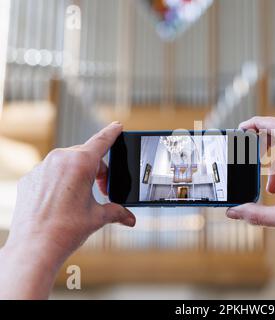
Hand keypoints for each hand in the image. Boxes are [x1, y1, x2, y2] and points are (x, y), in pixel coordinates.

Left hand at [0, 122, 134, 298]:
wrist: (34, 247)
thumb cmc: (65, 230)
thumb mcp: (98, 217)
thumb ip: (117, 212)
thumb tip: (130, 218)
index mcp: (80, 163)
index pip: (101, 141)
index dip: (112, 133)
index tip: (117, 125)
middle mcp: (60, 159)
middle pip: (86, 156)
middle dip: (98, 170)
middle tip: (103, 192)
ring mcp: (42, 168)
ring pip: (67, 163)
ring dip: (78, 175)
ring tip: (81, 199)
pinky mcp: (30, 179)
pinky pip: (50, 173)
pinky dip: (60, 182)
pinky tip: (61, 203)